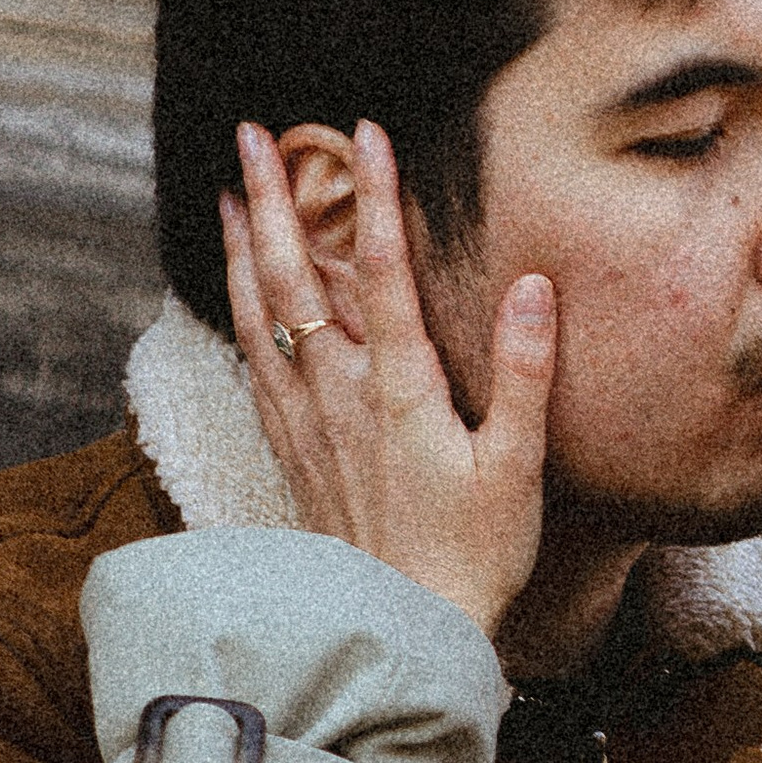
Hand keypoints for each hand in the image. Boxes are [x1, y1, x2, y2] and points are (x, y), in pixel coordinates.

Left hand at [222, 119, 553, 640]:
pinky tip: (235, 294)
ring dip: (241, 247)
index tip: (368, 131)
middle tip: (253, 134)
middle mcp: (340, 395)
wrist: (400, 631)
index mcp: (400, 390)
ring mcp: (308, 423)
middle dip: (273, 199)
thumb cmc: (473, 555)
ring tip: (229, 191)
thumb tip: (533, 286)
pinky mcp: (293, 451)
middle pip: (294, 277)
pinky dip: (239, 314)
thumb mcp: (517, 467)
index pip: (382, 271)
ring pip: (261, 315)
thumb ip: (523, 372)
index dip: (375, 196)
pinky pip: (254, 365)